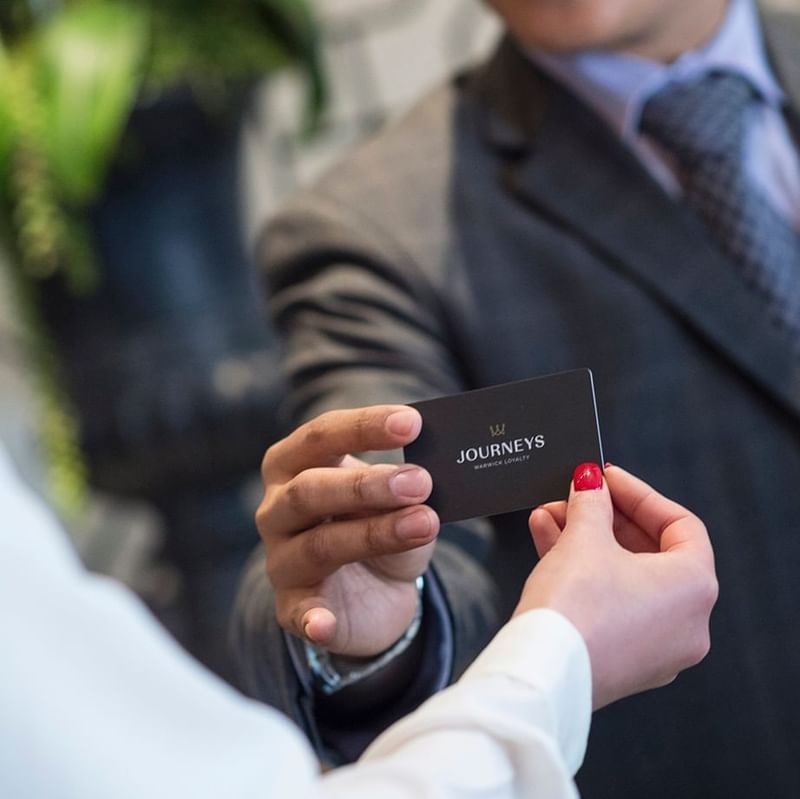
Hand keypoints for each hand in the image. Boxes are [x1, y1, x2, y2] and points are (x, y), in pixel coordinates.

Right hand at [257, 405, 438, 656]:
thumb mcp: (395, 497)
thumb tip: (442, 466)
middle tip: (419, 481)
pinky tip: (325, 624)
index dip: (364, 426)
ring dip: (374, 533)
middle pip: (310, 489)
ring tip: (423, 523)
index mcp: (295, 464)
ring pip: (320, 544)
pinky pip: (299, 613)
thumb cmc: (379, 524)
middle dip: (366, 484)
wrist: (375, 591)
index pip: (321, 436)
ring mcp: (281, 559)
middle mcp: (277, 508)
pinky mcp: (292, 607)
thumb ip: (407, 480)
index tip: (411, 422)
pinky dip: (312, 619)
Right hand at [516, 463, 717, 709]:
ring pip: (624, 578)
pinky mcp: (624, 662)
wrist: (541, 672)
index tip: (605, 478)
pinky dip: (584, 575)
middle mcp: (687, 623)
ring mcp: (656, 648)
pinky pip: (611, 605)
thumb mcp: (584, 538)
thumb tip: (589, 482)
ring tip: (547, 516)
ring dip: (584, 542)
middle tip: (574, 496)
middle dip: (603, 518)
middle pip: (649, 551)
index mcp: (694, 588)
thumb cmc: (575, 607)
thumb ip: (591, 502)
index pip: (679, 524)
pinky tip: (547, 544)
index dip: (639, 494)